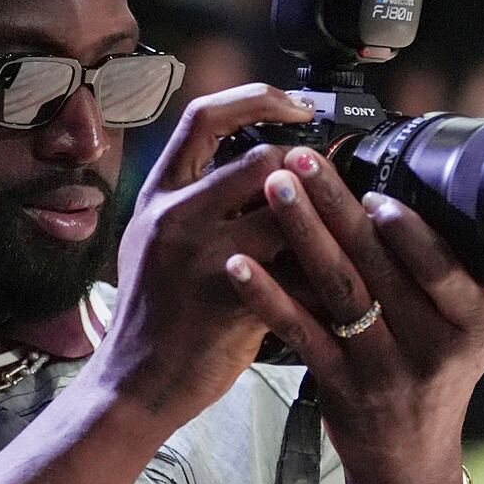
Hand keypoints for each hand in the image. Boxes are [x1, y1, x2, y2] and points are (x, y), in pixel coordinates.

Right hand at [90, 84, 313, 429]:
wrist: (134, 384)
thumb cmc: (154, 317)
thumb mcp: (155, 244)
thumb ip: (196, 204)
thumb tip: (266, 169)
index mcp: (157, 196)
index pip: (204, 118)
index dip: (258, 99)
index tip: (300, 106)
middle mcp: (173, 216)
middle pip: (261, 160)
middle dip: (308, 171)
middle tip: (336, 185)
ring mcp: (199, 256)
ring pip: (287, 212)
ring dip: (326, 220)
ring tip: (349, 229)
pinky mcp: (229, 299)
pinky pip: (296, 272)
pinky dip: (326, 275)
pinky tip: (344, 281)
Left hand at [225, 146, 483, 483]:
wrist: (407, 463)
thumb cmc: (435, 379)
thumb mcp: (471, 334)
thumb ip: (466, 278)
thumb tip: (458, 203)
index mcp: (470, 327)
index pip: (444, 270)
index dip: (407, 231)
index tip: (373, 192)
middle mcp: (430, 349)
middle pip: (380, 267)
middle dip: (339, 207)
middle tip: (304, 160)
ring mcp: (381, 370)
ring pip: (338, 291)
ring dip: (302, 234)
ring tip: (273, 188)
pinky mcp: (336, 386)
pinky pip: (299, 332)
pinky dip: (268, 295)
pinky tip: (239, 263)